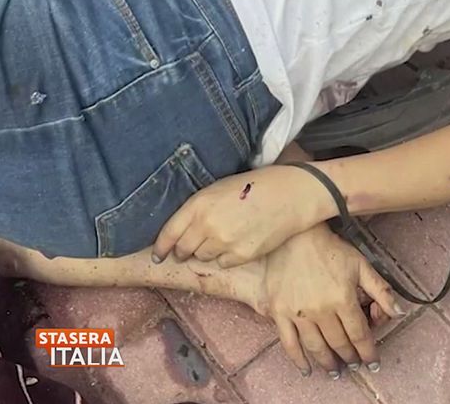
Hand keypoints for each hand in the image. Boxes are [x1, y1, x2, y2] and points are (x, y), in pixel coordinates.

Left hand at [152, 165, 335, 266]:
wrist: (291, 194)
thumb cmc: (255, 186)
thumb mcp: (219, 188)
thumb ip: (198, 208)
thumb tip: (181, 230)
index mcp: (199, 204)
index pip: (169, 233)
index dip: (160, 247)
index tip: (158, 255)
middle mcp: (207, 225)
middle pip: (183, 249)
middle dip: (183, 250)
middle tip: (190, 248)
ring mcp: (225, 242)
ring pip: (203, 257)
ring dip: (207, 251)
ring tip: (223, 237)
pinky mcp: (242, 254)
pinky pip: (223, 263)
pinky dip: (226, 257)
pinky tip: (238, 242)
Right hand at [257, 224, 405, 377]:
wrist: (295, 236)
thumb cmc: (330, 249)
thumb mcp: (361, 265)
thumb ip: (380, 290)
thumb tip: (399, 312)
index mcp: (343, 299)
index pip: (360, 335)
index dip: (368, 352)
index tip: (372, 362)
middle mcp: (321, 310)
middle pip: (339, 343)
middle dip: (350, 357)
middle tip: (354, 364)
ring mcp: (299, 313)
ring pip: (316, 347)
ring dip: (328, 363)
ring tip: (336, 371)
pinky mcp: (279, 312)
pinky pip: (289, 342)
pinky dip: (298, 360)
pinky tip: (306, 369)